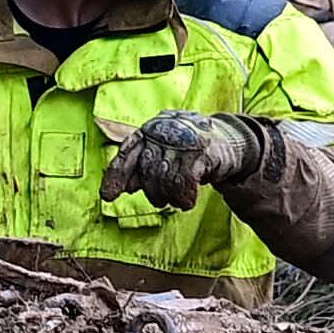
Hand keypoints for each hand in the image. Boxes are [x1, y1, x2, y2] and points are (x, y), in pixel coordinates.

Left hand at [108, 108, 267, 209]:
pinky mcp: (202, 151)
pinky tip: (187, 201)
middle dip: (152, 191)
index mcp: (149, 131)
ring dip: (170, 197)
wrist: (225, 141)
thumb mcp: (163, 156)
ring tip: (177, 200)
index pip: (127, 154)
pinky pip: (185, 181)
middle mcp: (164, 131)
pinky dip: (184, 197)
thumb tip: (121, 188)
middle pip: (147, 170)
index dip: (116, 176)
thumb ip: (142, 169)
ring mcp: (184, 139)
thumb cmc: (187, 151)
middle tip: (161, 201)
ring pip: (166, 178)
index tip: (108, 196)